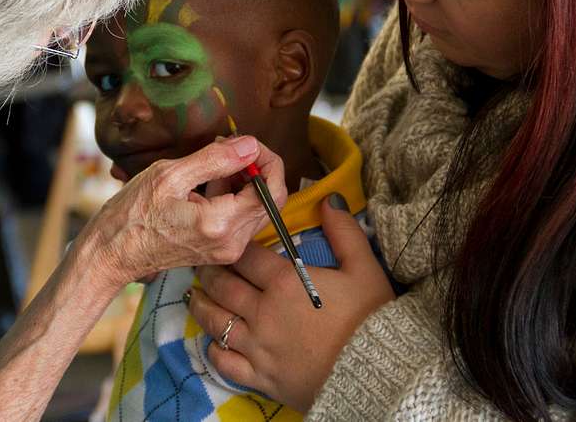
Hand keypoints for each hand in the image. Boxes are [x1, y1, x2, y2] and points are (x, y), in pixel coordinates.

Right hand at [86, 135, 287, 289]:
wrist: (113, 252)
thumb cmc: (132, 214)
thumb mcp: (170, 175)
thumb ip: (215, 159)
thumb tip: (249, 145)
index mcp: (220, 224)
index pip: (271, 190)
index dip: (267, 161)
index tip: (248, 144)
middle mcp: (231, 243)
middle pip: (270, 201)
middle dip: (257, 170)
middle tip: (230, 149)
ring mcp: (227, 251)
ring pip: (257, 210)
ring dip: (245, 183)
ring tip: (212, 166)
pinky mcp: (220, 251)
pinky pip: (242, 220)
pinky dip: (234, 198)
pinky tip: (208, 186)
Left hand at [188, 195, 394, 411]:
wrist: (379, 375)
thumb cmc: (372, 320)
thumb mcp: (364, 269)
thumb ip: (344, 231)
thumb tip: (329, 198)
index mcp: (285, 282)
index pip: (245, 258)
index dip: (232, 248)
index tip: (224, 243)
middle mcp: (263, 312)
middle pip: (223, 287)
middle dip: (208, 273)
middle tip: (202, 266)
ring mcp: (258, 347)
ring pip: (215, 322)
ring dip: (202, 306)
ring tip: (196, 296)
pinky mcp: (260, 377)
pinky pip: (225, 362)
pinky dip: (213, 350)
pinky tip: (213, 342)